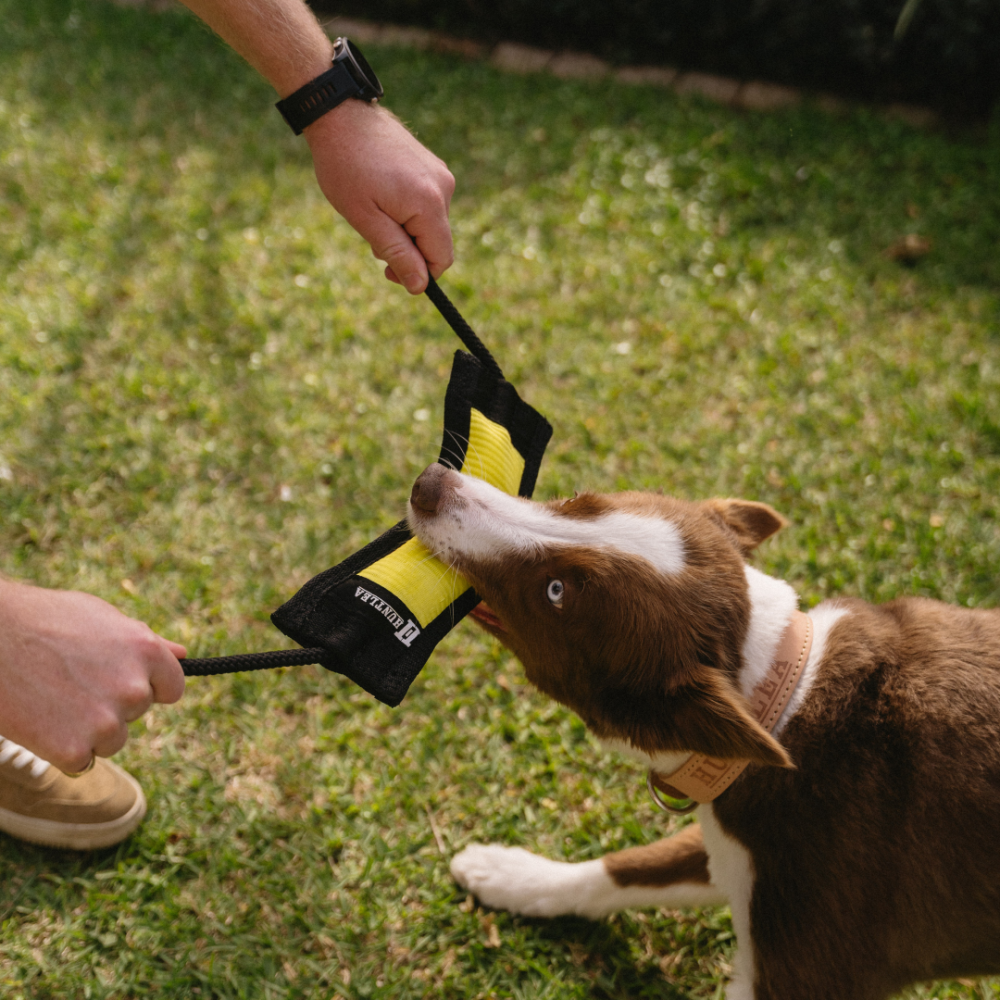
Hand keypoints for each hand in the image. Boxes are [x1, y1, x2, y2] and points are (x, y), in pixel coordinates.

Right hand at [0, 579, 185, 771]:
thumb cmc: (45, 620)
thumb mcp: (103, 618)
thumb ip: (146, 642)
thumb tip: (182, 654)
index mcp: (147, 652)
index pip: (173, 687)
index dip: (148, 686)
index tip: (123, 682)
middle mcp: (135, 688)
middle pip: (137, 712)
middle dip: (111, 702)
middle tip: (71, 680)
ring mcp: (106, 722)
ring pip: (112, 740)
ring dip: (89, 730)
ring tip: (54, 698)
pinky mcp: (75, 751)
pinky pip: (83, 762)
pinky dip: (62, 750)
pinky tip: (41, 720)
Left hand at [305, 100, 455, 293]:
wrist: (341, 115)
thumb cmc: (346, 167)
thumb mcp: (366, 220)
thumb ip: (398, 254)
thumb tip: (421, 286)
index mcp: (429, 204)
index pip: (441, 259)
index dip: (419, 275)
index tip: (389, 272)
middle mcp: (444, 188)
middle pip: (436, 243)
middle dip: (408, 251)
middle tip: (373, 239)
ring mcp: (440, 175)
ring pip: (431, 225)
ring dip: (406, 231)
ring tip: (374, 213)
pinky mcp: (433, 167)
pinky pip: (428, 205)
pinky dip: (407, 213)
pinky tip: (382, 197)